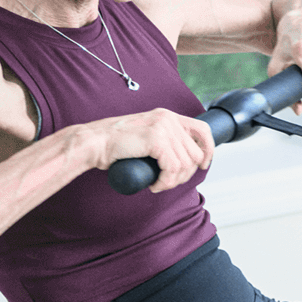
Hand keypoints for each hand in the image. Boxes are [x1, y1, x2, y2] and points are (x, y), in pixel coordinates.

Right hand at [92, 108, 213, 192]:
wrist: (93, 143)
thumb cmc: (116, 146)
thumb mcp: (147, 138)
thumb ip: (165, 141)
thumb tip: (189, 159)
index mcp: (168, 116)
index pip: (203, 130)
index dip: (208, 150)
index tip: (202, 166)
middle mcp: (168, 118)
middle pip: (196, 153)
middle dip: (185, 174)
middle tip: (167, 181)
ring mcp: (163, 127)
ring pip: (185, 164)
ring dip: (173, 181)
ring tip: (158, 184)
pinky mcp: (155, 139)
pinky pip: (173, 168)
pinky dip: (166, 182)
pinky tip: (154, 185)